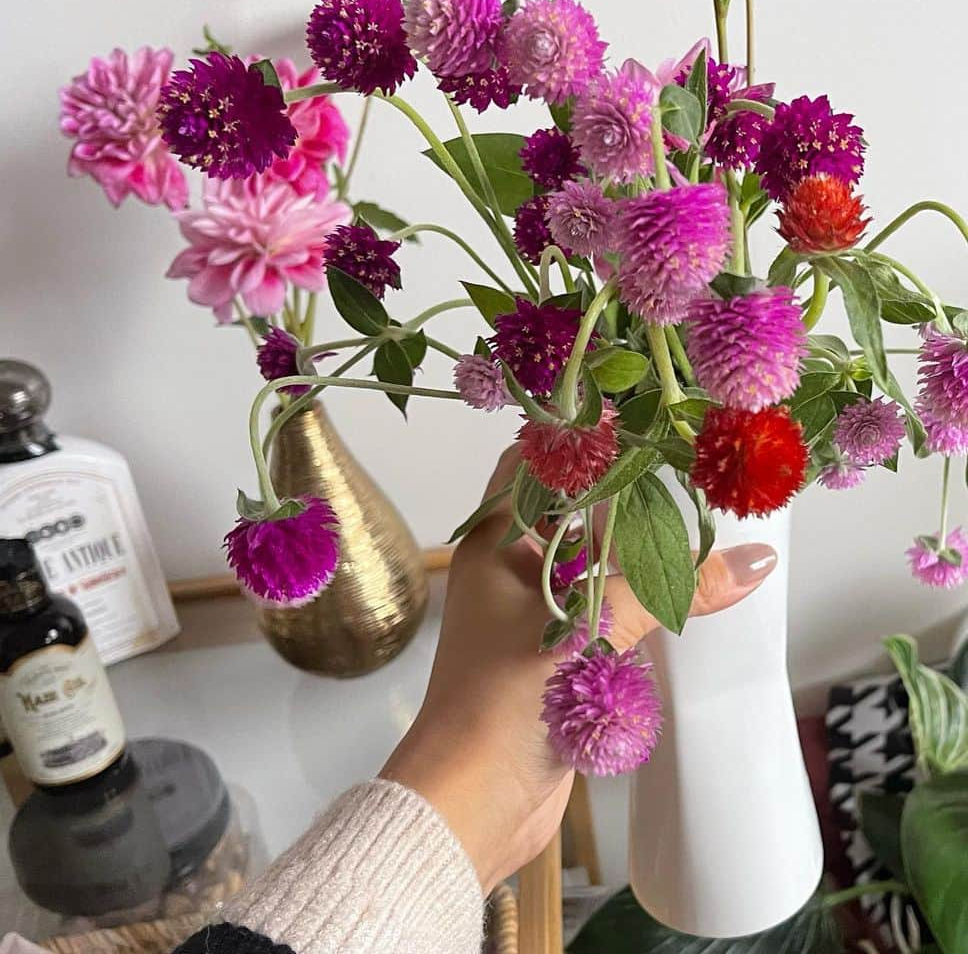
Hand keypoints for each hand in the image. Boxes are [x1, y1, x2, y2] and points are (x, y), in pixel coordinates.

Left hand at [381, 447, 777, 892]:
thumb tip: (754, 563)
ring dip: (636, 556)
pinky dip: (636, 607)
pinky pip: (600, 618)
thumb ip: (667, 593)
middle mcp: (510, 573)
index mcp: (494, 545)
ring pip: (590, 569)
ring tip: (701, 525)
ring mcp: (532, 619)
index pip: (531, 467)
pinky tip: (683, 596)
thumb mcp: (584, 632)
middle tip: (690, 473)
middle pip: (571, 517)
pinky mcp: (555, 663)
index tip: (637, 420)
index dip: (576, 440)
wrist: (471, 804)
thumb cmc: (502, 701)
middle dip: (624, 500)